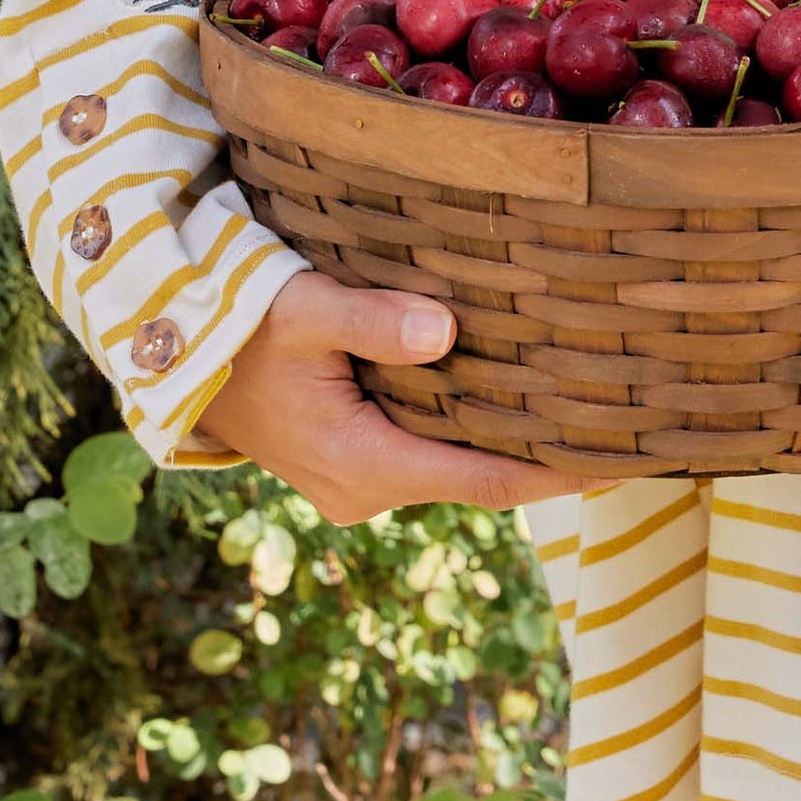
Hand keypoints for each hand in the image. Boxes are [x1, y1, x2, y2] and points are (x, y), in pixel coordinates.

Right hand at [190, 263, 601, 522]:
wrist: (169, 358)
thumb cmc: (233, 327)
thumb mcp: (301, 310)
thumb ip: (372, 320)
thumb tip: (445, 332)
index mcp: (365, 465)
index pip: (489, 478)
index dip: (563, 472)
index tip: (628, 458)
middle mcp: (368, 490)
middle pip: (483, 476)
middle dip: (551, 453)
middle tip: (631, 424)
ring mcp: (358, 484)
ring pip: (458, 464)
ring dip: (513, 439)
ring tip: (592, 409)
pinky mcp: (352, 464)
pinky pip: (431, 451)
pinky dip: (473, 428)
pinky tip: (519, 397)